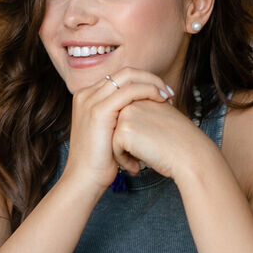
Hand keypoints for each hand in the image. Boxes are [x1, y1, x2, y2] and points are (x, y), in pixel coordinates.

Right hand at [62, 67, 172, 190]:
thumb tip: (141, 109)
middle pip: (124, 73)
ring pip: (128, 77)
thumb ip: (119, 116)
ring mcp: (90, 101)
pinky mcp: (98, 110)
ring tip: (168, 96)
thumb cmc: (99, 161)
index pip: (119, 78)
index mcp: (86, 97)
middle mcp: (86, 94)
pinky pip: (129, 91)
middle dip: (150, 78)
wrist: (84, 179)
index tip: (161, 93)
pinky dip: (148, 91)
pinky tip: (161, 99)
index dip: (143, 81)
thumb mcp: (108, 131)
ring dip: (152, 83)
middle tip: (168, 92)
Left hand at [111, 96, 211, 179]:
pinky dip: (123, 161)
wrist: (191, 154)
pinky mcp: (123, 130)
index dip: (134, 138)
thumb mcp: (162, 119)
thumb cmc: (180, 142)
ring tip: (138, 162)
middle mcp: (133, 101)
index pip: (126, 120)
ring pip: (112, 138)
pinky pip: (114, 149)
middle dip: (125, 144)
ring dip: (122, 153)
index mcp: (143, 96)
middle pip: (115, 127)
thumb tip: (128, 127)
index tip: (148, 148)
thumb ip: (144, 115)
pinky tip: (137, 166)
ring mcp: (127, 114)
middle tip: (143, 156)